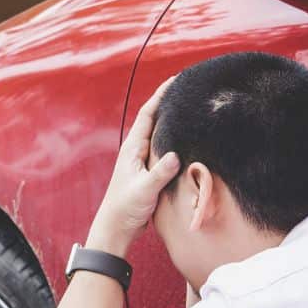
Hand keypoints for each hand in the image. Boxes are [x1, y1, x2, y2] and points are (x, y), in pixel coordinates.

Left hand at [86, 77, 180, 255]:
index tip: (174, 80)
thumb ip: (159, 173)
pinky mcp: (150, 171)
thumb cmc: (126, 207)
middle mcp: (137, 150)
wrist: (117, 227)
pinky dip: (175, 140)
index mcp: (132, 148)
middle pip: (155, 120)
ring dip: (173, 121)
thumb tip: (174, 154)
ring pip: (160, 134)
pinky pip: (165, 149)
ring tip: (190, 107)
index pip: (148, 115)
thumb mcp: (144, 190)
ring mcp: (143, 160)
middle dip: (169, 103)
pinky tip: (187, 138)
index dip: (160, 96)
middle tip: (188, 88)